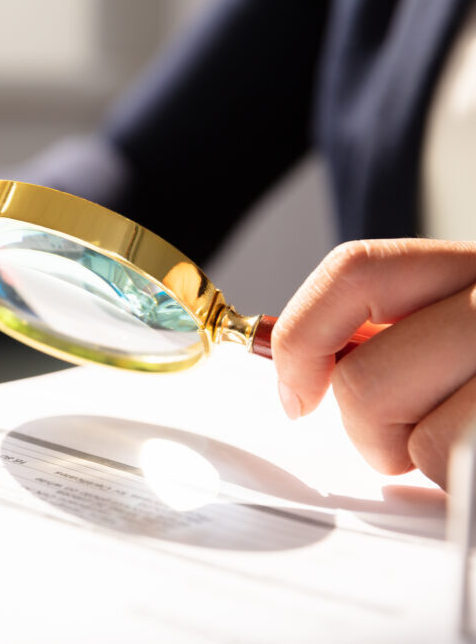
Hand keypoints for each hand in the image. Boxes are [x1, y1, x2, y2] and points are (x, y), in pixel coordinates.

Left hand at [272, 239, 475, 487]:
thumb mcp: (458, 336)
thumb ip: (397, 337)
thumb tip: (297, 378)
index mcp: (474, 269)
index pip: (355, 270)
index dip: (302, 336)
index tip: (294, 394)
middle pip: (364, 372)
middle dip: (366, 427)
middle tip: (407, 439)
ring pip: (408, 431)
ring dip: (416, 458)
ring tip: (460, 448)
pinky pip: (450, 467)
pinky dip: (452, 483)